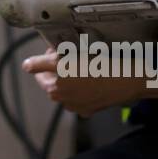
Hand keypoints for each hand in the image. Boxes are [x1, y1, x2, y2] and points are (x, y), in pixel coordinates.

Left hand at [22, 48, 149, 117]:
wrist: (131, 81)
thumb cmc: (103, 65)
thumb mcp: (71, 56)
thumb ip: (44, 62)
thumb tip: (26, 66)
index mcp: (55, 84)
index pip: (37, 69)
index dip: (47, 55)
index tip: (58, 48)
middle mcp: (62, 97)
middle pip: (50, 79)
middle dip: (56, 68)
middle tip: (71, 55)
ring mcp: (75, 105)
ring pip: (63, 89)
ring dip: (68, 79)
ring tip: (83, 67)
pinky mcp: (87, 111)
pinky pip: (76, 99)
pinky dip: (79, 91)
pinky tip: (91, 80)